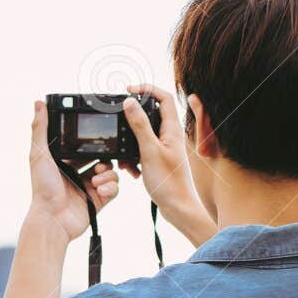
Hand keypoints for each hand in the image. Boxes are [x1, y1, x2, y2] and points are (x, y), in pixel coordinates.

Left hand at [26, 100, 118, 242]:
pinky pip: (114, 188)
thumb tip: (38, 102)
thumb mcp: (39, 154)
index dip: (90, 141)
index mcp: (64, 162)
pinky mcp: (99, 200)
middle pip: (100, 157)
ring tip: (97, 178)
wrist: (53, 220)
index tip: (97, 135)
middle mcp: (77, 173)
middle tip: (101, 160)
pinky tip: (99, 189)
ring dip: (108, 173)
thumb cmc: (42, 189)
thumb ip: (40, 128)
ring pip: (110, 172)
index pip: (82, 145)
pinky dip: (110, 187)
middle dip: (105, 157)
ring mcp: (89, 187)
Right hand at [121, 84, 216, 245]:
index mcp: (172, 129)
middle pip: (152, 113)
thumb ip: (139, 125)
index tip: (128, 90)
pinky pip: (143, 150)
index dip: (147, 89)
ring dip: (131, 140)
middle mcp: (170, 135)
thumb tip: (130, 102)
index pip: (164, 97)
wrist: (178, 208)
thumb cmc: (169, 183)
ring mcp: (165, 148)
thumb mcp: (149, 151)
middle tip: (119, 120)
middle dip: (133, 117)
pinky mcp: (159, 160)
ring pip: (144, 133)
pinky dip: (134, 157)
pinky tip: (131, 169)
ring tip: (125, 156)